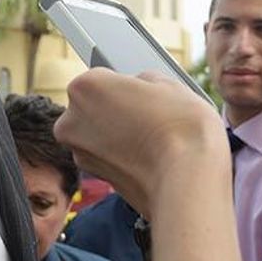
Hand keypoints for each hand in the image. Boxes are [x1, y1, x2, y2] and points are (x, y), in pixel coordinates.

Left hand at [54, 68, 227, 217]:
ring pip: (99, 137)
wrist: (190, 181)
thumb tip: (141, 87)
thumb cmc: (181, 128)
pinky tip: (151, 159)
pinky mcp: (97, 179)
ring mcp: (81, 154)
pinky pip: (109, 160)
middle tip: (150, 118)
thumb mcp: (168, 84)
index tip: (144, 96)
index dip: (126, 87)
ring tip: (155, 141)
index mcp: (84, 87)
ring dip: (119, 137)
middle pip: (94, 109)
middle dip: (117, 112)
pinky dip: (124, 159)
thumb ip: (143, 81)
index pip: (101, 79)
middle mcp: (72, 120)